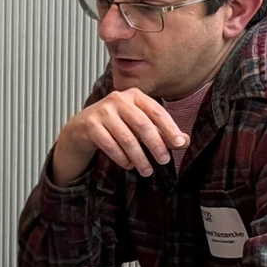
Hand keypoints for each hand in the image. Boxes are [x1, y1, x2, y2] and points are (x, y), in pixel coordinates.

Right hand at [52, 89, 188, 183]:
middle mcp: (118, 99)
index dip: (169, 128)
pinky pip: (110, 145)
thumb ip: (162, 132)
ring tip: (147, 170)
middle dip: (155, 145)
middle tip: (164, 161)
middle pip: (142, 124)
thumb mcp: (140, 126)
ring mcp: (102, 111)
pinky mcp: (90, 125)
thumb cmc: (116, 126)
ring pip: (126, 138)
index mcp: (134, 96)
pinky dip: (122, 158)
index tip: (179, 144)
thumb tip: (184, 142)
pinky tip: (128, 165)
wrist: (81, 128)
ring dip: (139, 157)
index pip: (156, 111)